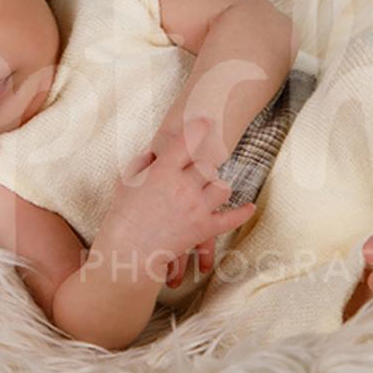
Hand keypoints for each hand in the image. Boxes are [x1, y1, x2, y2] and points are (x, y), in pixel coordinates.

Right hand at [100, 117, 255, 280]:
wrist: (129, 250)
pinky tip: (250, 207)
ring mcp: (197, 208)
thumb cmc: (122, 215)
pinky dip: (242, 213)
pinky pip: (231, 218)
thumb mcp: (126, 181)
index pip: (188, 141)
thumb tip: (156, 150)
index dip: (199, 128)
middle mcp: (183, 186)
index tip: (206, 122)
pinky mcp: (204, 228)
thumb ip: (143, 161)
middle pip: (208, 165)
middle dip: (202, 167)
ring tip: (207, 189)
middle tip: (194, 171)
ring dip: (216, 186)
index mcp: (163, 171)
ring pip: (222, 187)